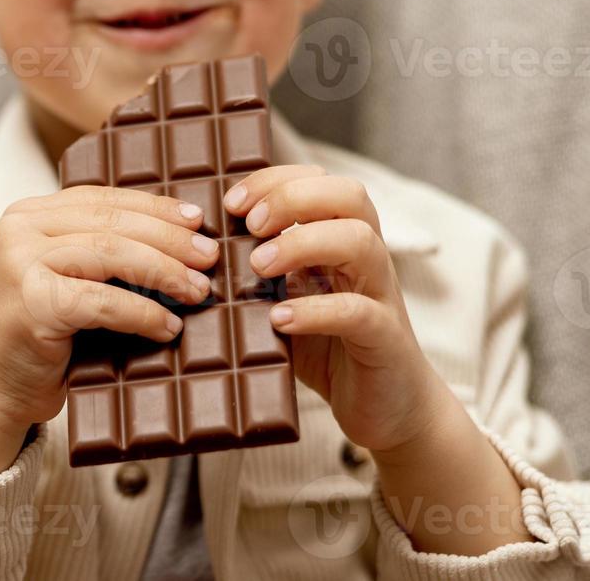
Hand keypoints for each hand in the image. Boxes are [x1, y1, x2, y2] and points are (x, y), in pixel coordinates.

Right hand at [0, 185, 218, 428]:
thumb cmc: (39, 339)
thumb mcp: (66, 279)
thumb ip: (101, 252)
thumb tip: (183, 238)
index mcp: (28, 214)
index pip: (103, 198)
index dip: (156, 207)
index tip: (198, 221)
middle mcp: (18, 229)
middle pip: (112, 222)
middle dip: (170, 239)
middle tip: (210, 258)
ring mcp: (20, 263)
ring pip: (112, 253)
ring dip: (165, 272)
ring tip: (198, 291)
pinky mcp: (31, 303)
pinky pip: (103, 301)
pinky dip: (143, 313)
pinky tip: (169, 327)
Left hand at [223, 165, 450, 460]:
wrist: (387, 408)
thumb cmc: (329, 348)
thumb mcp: (290, 300)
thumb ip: (262, 273)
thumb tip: (201, 251)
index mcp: (345, 240)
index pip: (322, 182)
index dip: (277, 181)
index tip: (233, 203)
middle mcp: (368, 258)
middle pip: (350, 196)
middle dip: (294, 198)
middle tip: (250, 225)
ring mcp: (382, 296)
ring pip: (360, 241)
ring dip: (302, 243)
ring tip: (258, 266)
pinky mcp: (385, 340)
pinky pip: (358, 312)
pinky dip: (315, 311)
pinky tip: (278, 319)